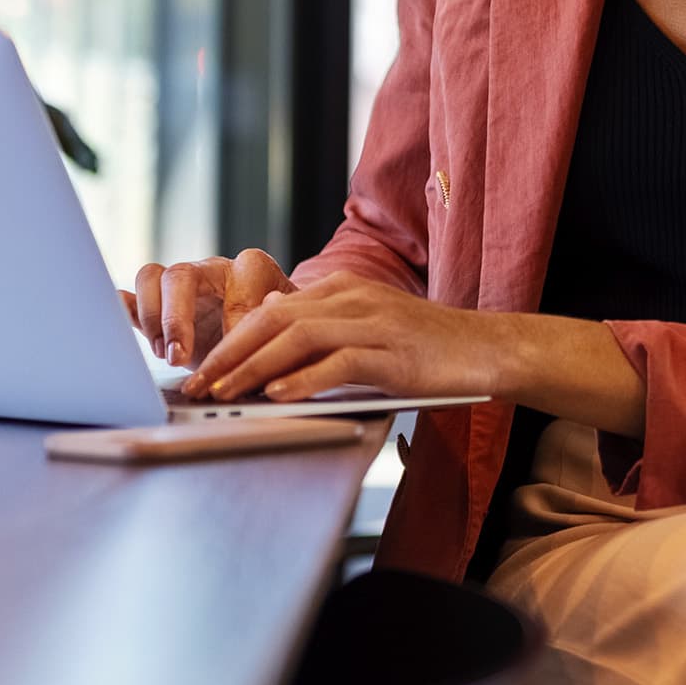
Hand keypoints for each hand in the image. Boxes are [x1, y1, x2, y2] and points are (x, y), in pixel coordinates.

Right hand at [120, 249, 292, 367]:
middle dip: (176, 318)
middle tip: (178, 357)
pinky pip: (131, 298)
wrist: (265, 334)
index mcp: (250, 269)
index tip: (234, 352)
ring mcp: (181, 286)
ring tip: (162, 353)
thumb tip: (268, 306)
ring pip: (152, 277)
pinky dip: (123, 311)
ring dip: (152, 318)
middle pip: (181, 274)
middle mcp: (211, 270)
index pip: (239, 279)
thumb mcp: (289, 326)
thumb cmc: (280, 329)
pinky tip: (120, 334)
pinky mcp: (158, 305)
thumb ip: (279, 317)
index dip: (235, 316)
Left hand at [185, 274, 496, 402]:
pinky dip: (303, 379)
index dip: (231, 339)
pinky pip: (338, 362)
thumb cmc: (426, 347)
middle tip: (198, 387)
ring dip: (255, 367)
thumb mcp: (367, 326)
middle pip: (274, 318)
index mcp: (342, 288)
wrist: (487, 348)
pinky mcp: (393, 351)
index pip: (271, 309)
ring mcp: (373, 322)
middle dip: (230, 353)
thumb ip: (323, 325)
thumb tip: (271, 323)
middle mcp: (352, 297)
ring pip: (298, 336)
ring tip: (226, 394)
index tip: (201, 371)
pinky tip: (278, 396)